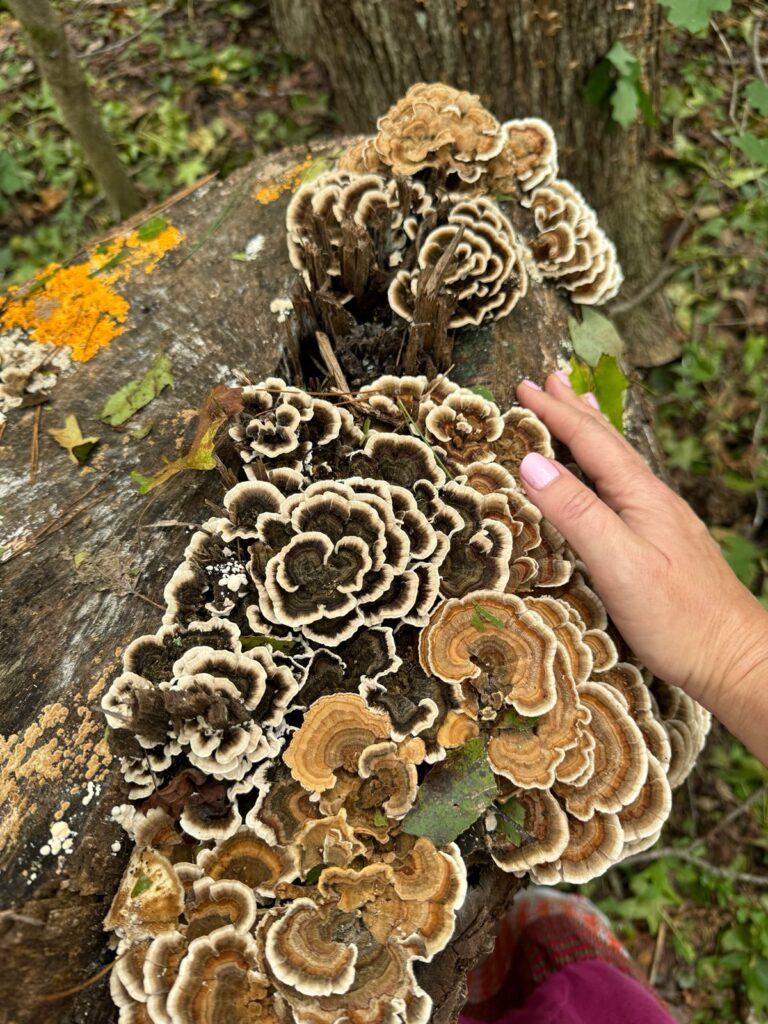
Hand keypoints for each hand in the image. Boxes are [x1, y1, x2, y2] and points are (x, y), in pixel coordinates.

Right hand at [516, 373, 767, 760]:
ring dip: (593, 432)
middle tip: (551, 379)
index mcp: (641, 497)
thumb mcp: (617, 562)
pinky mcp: (664, 544)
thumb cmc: (679, 618)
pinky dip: (605, 465)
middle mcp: (654, 500)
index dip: (555, 413)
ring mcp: (662, 521)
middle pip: (608, 443)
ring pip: (619, 462)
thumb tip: (532, 462)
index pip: (590, 442)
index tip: (525, 387)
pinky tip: (608, 478)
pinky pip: (626, 486)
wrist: (735, 657)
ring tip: (579, 407)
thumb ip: (575, 511)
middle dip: (575, 410)